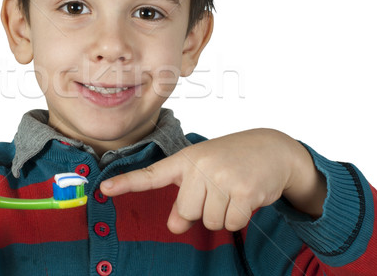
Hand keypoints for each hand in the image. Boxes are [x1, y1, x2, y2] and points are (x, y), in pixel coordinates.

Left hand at [100, 128, 325, 233]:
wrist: (272, 148)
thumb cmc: (232, 161)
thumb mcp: (204, 174)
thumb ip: (185, 198)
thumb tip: (174, 227)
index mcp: (185, 159)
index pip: (151, 174)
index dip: (127, 183)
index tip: (104, 189)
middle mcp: (200, 165)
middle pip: (187, 212)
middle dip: (202, 210)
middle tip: (219, 190)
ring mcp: (222, 177)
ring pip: (210, 221)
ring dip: (223, 215)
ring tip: (233, 191)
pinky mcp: (244, 191)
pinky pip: (231, 223)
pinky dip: (239, 218)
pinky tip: (246, 197)